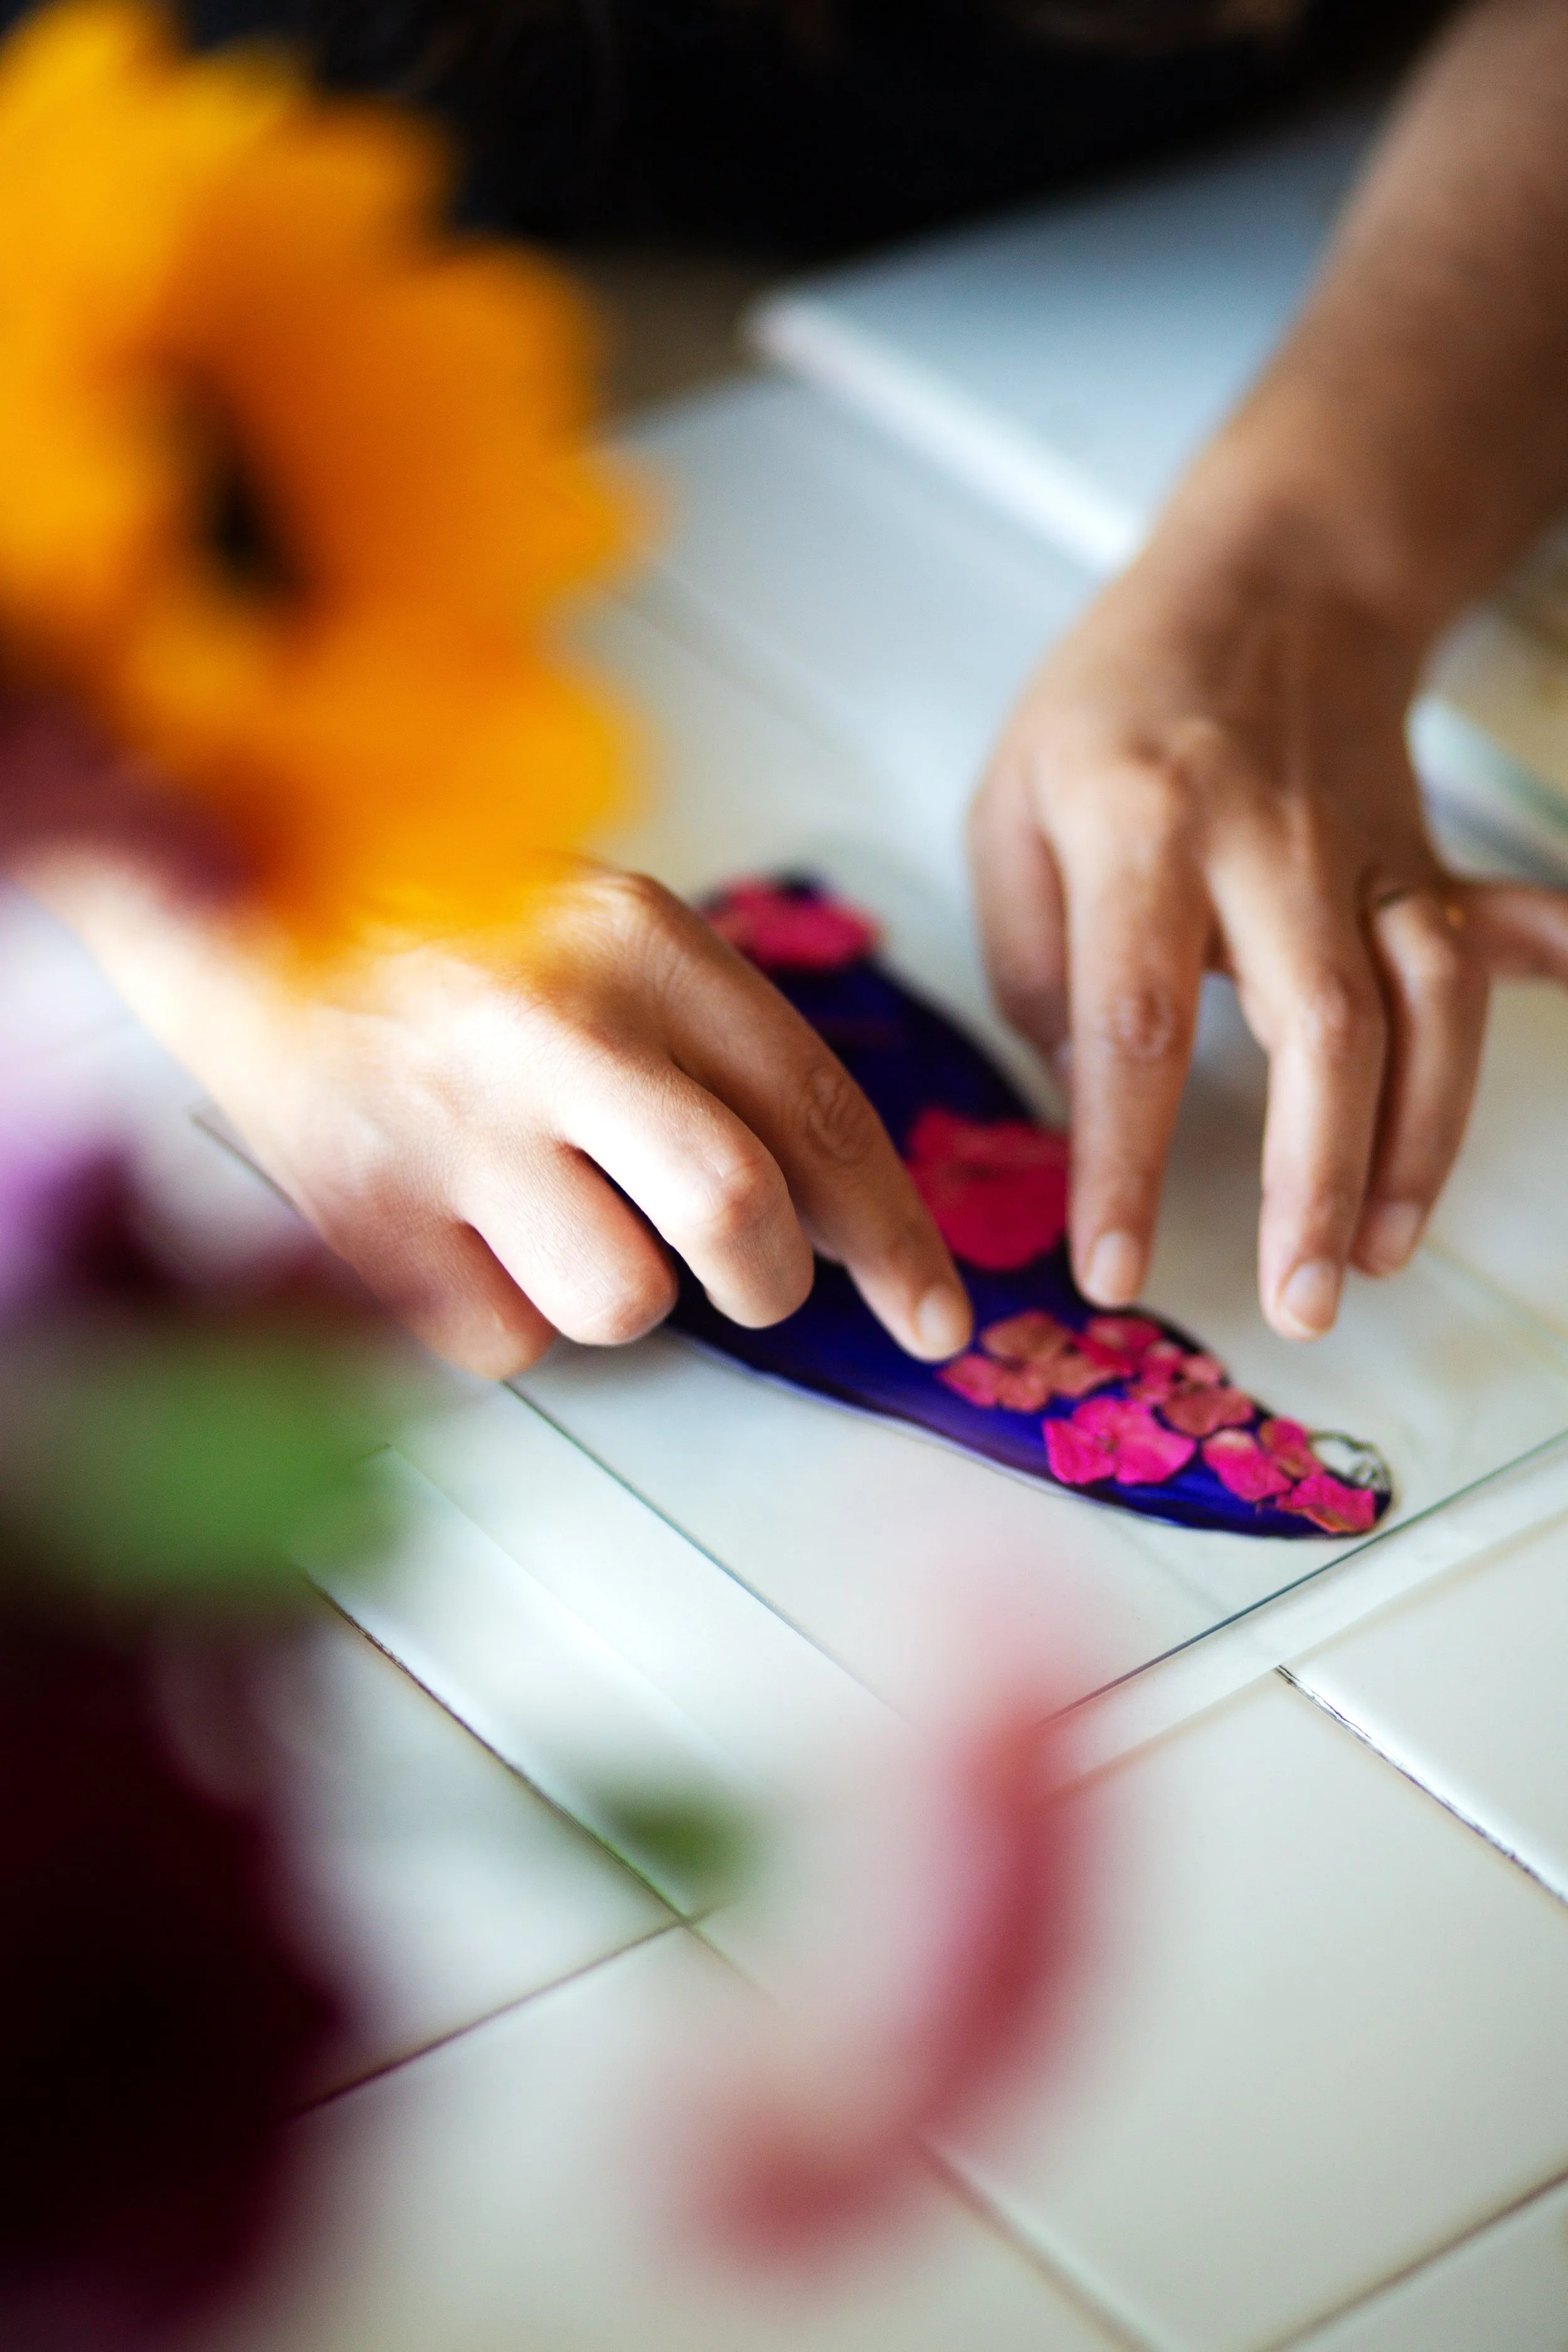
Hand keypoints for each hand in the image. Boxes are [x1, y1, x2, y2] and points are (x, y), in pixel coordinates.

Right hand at [50, 862, 972, 1377]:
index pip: (817, 1110)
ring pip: (622, 1304)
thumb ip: (724, 1053)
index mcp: (639, 939)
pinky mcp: (361, 1217)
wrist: (225, 915)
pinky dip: (505, 1311)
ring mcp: (450, 1125)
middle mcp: (554, 1026)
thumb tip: (838, 1213)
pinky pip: (505, 1343)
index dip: (895, 1234)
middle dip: (778, 1285)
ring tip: (543, 1205)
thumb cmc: (448, 942)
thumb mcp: (603, 939)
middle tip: (762, 1288)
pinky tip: (459, 1223)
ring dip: (614, 1288)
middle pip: (737, 1218)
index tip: (935, 1313)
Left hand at [970, 519, 1567, 1340]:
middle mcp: (1266, 842)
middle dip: (1315, 1179)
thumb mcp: (1013, 807)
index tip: (1114, 1269)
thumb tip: (1082, 1087)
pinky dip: (1545, 968)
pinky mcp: (1427, 856)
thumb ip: (1027, 954)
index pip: (1129, 1019)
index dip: (1123, 1157)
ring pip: (1427, 1001)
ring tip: (1378, 1255)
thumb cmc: (1113, 705)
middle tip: (1299, 1304)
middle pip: (1318, 1026)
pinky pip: (1491, 936)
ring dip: (1419, 1141)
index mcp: (1139, 828)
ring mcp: (1366, 848)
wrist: (1269, 576)